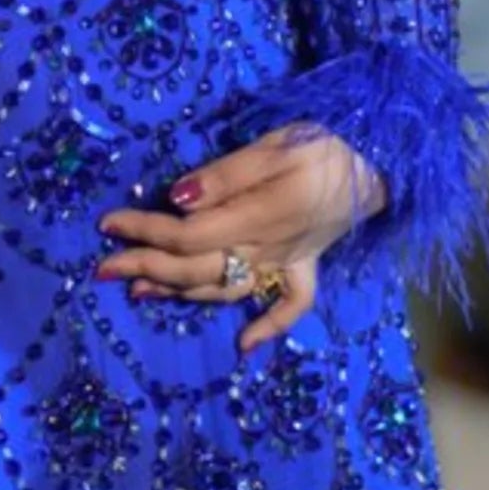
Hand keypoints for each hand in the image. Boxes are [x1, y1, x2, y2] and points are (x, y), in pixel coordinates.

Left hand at [95, 130, 378, 358]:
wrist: (386, 159)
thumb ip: (228, 175)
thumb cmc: (328, 144)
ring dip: (182, 294)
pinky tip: (245, 345)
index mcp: (257, 218)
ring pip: (227, 288)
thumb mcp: (277, 144)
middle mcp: (267, 249)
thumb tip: (179, 199)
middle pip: (196, 267)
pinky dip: (268, 327)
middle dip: (145, 268)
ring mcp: (288, 261)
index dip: (144, 232)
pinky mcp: (308, 264)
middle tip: (102, 268)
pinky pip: (291, 305)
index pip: (187, 234)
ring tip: (141, 292)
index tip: (107, 224)